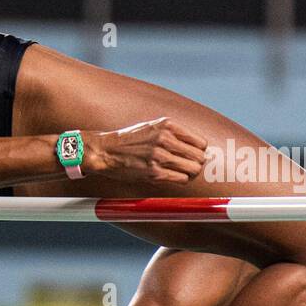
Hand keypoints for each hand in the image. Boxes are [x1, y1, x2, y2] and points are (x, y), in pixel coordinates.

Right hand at [83, 118, 207, 184]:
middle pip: (199, 156)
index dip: (199, 151)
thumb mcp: (151, 127)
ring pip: (193, 169)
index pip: (201, 142)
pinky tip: (172, 177)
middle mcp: (166, 139)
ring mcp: (160, 156)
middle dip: (196, 163)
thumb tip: (194, 145)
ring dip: (189, 173)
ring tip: (180, 173)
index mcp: (168, 125)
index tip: (192, 156)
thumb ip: (172, 133)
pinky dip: (180, 180)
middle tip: (188, 166)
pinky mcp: (154, 172)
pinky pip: (181, 179)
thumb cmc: (128, 140)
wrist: (105, 150)